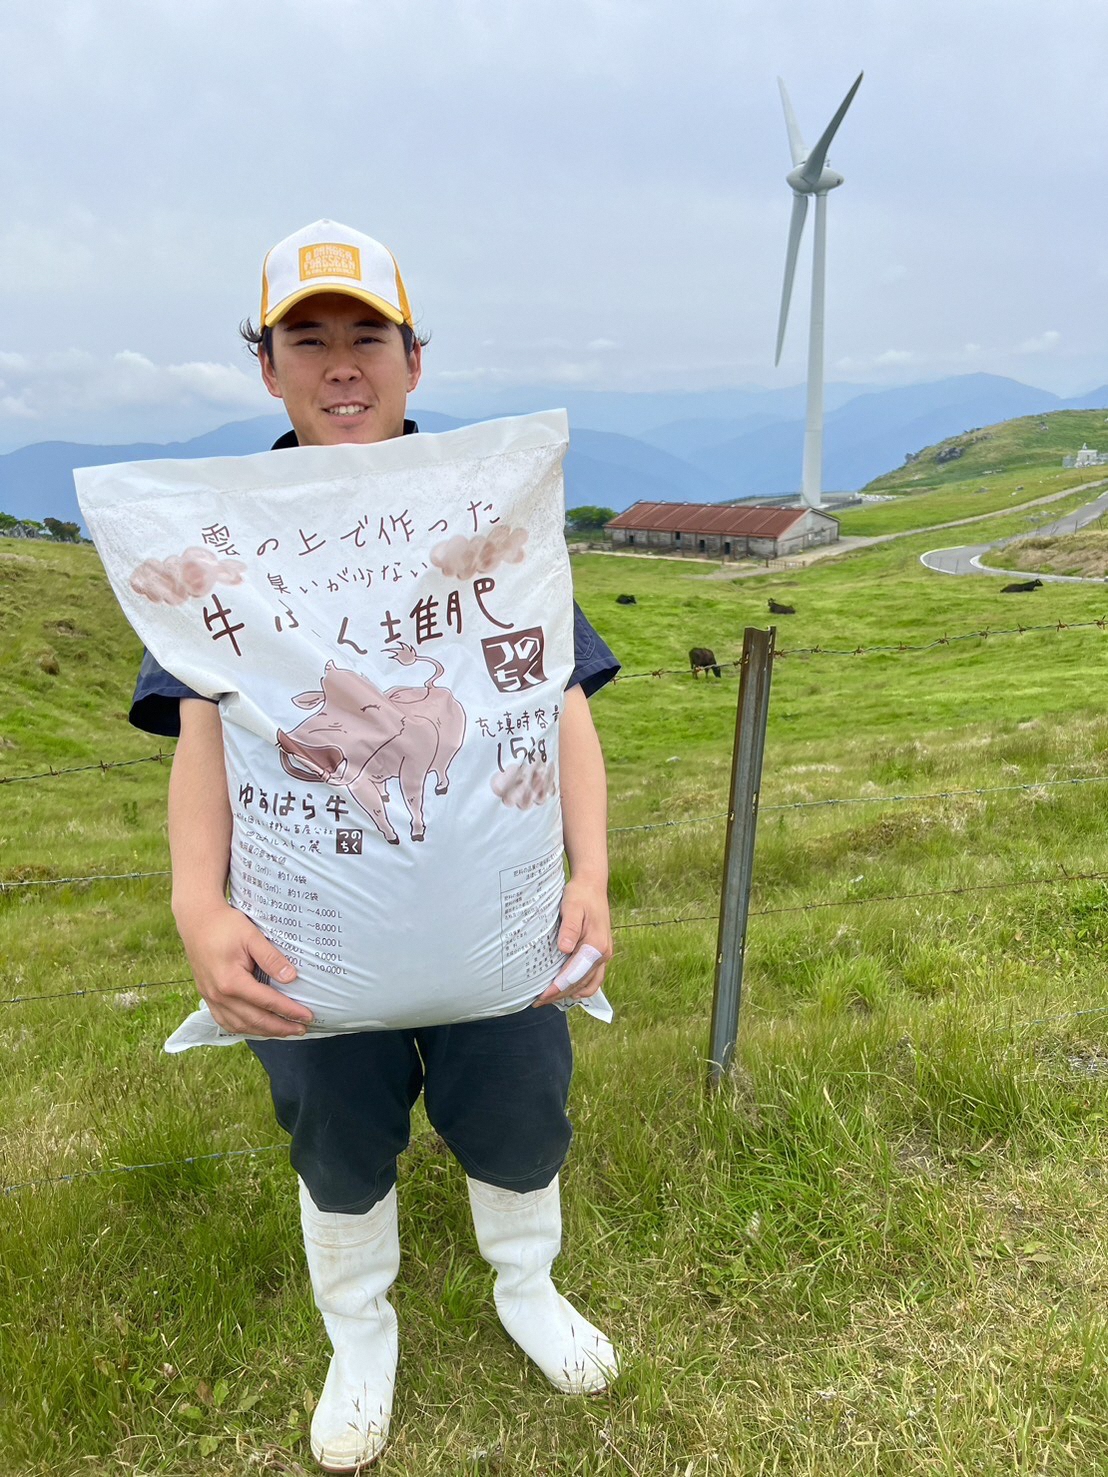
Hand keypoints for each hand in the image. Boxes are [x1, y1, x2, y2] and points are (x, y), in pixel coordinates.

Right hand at [174, 900, 312, 1037]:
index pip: (267, 1002)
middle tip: (302, 1030)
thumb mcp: (252, 936)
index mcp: (231, 981)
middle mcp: (220, 995)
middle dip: (280, 1028)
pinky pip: (226, 1022)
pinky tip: (257, 1028)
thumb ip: (271, 958)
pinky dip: (244, 1029)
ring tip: (284, 1032)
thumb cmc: (225, 925)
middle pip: (255, 1020)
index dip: (290, 1011)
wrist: (197, 921)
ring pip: (240, 1026)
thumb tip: (291, 977)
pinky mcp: (207, 996)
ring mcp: (211, 998)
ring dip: (264, 1032)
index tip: (307, 1016)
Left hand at [533, 875, 611, 1006]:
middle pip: (581, 982)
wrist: (593, 886)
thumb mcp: (572, 907)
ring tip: (550, 998)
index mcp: (595, 944)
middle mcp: (603, 953)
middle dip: (560, 994)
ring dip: (570, 993)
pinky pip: (594, 977)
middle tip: (538, 1001)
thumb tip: (565, 949)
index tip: (542, 995)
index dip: (558, 987)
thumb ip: (570, 928)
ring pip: (589, 983)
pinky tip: (568, 990)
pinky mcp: (601, 953)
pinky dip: (582, 987)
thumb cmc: (580, 895)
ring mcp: (604, 954)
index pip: (575, 973)